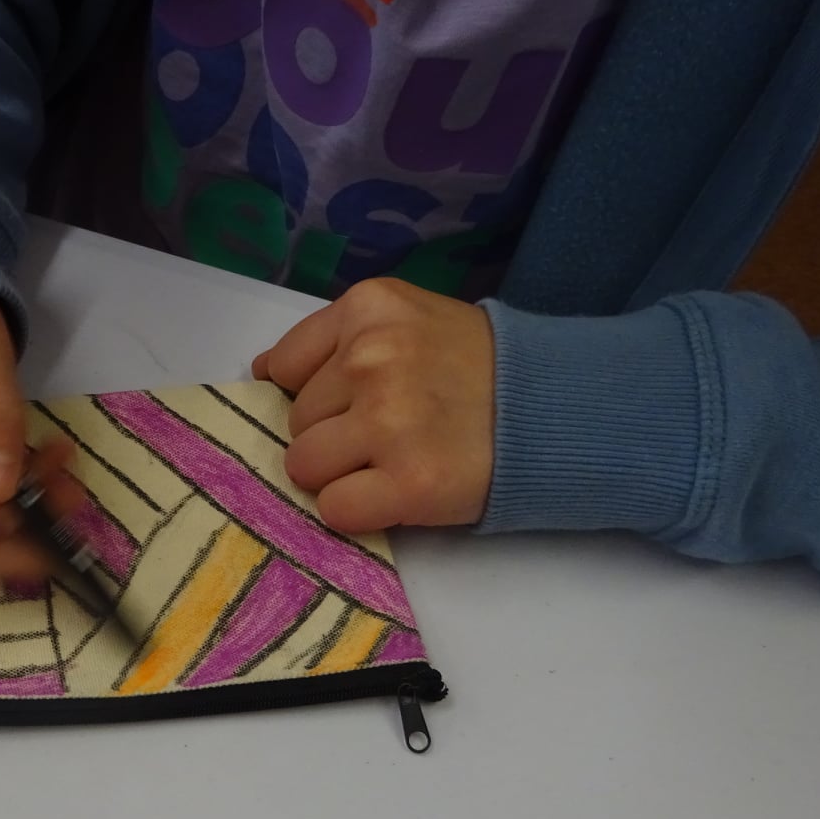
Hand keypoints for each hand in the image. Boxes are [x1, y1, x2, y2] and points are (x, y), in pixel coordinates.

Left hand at [254, 278, 495, 533]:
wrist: (555, 408)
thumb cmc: (474, 368)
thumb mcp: (408, 320)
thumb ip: (337, 339)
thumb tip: (264, 372)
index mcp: (368, 309)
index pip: (284, 367)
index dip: (314, 393)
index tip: (355, 400)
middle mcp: (371, 357)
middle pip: (296, 419)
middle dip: (332, 432)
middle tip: (391, 431)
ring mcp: (388, 420)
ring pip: (305, 465)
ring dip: (340, 473)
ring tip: (394, 459)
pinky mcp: (408, 481)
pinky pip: (334, 508)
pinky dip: (357, 510)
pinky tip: (396, 491)